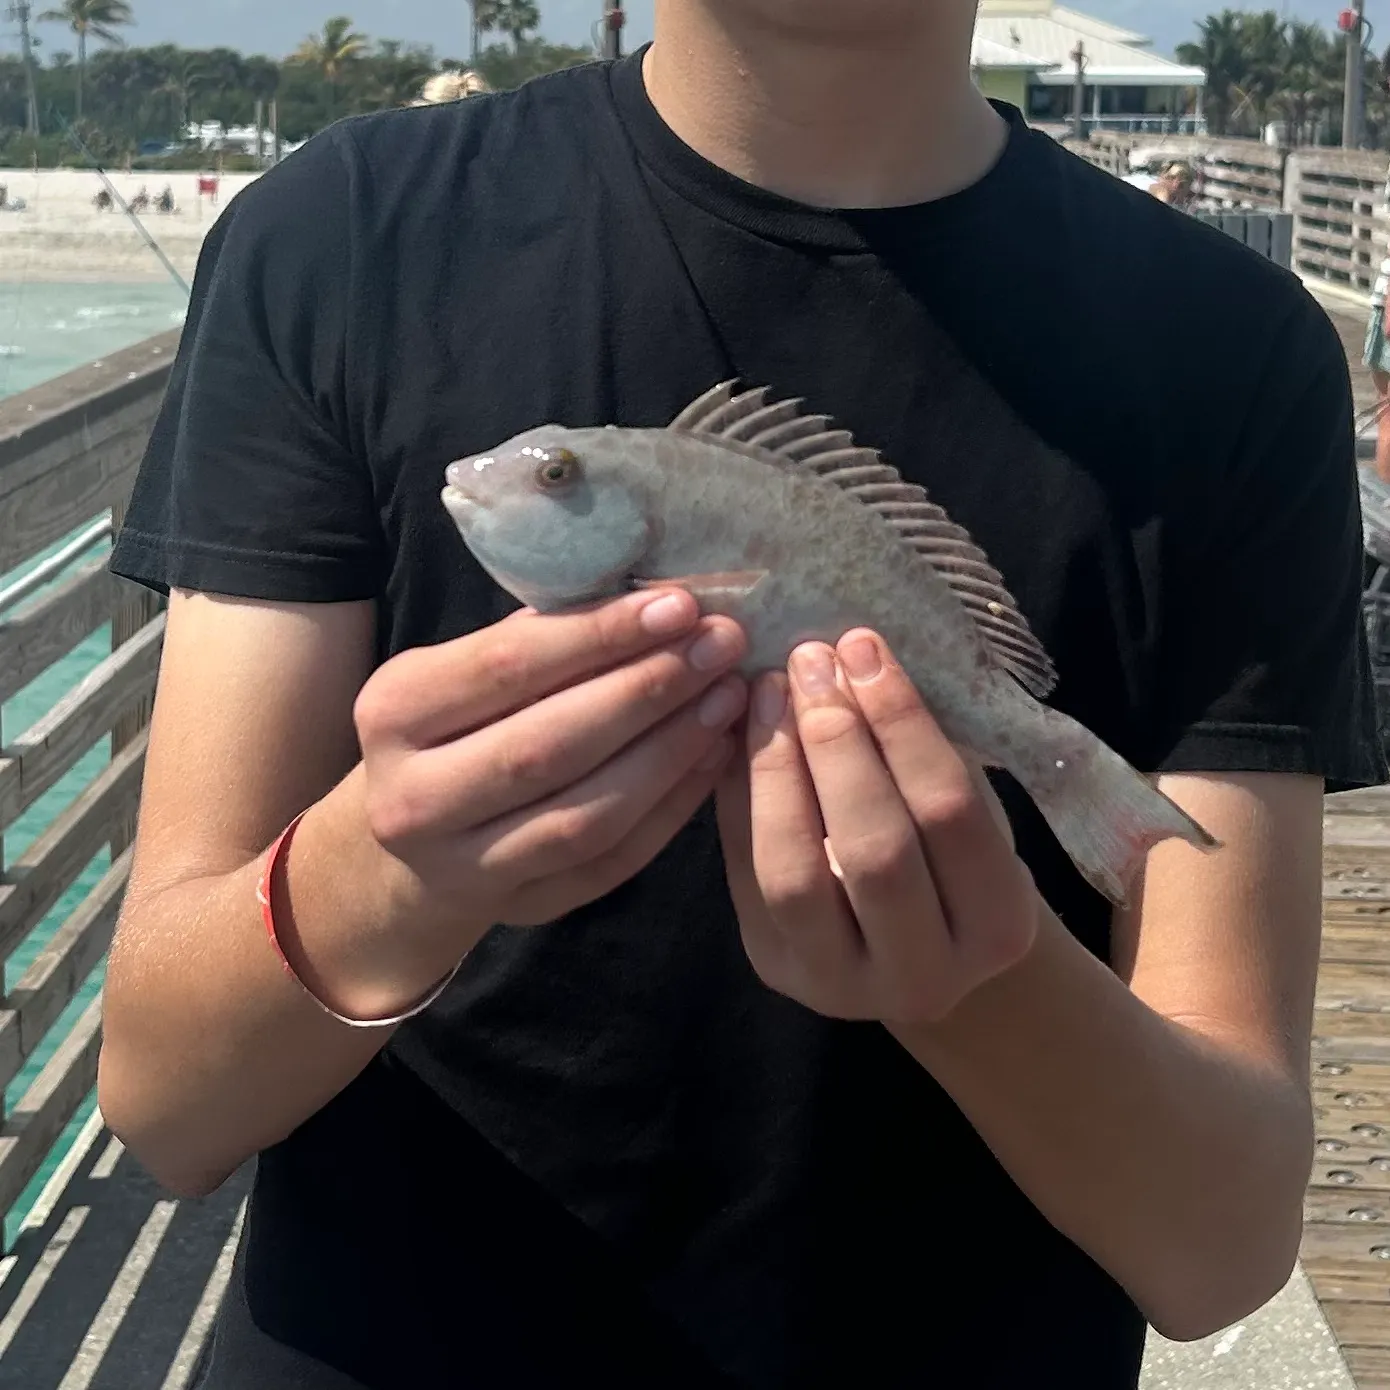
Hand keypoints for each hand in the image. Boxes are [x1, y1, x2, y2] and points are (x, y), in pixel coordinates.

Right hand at [352, 588, 747, 938]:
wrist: (410, 841)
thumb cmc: (454, 727)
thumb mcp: (463, 673)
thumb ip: (538, 639)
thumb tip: (651, 599)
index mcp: (393, 713)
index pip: (508, 667)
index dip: (600, 636)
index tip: (679, 605)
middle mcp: (413, 800)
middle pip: (549, 746)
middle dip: (647, 691)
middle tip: (719, 648)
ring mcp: (464, 868)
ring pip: (585, 815)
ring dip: (670, 753)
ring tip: (727, 698)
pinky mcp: (521, 909)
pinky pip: (611, 862)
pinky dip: (671, 808)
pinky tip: (713, 756)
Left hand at [715, 629, 1037, 1025]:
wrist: (920, 951)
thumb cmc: (952, 856)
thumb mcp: (970, 810)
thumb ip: (924, 753)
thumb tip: (853, 654)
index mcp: (998, 927)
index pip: (949, 813)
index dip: (902, 723)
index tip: (864, 646)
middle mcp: (924, 976)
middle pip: (874, 848)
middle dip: (837, 741)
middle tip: (809, 659)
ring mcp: (840, 985)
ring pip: (793, 872)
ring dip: (776, 766)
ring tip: (766, 690)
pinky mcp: (773, 967)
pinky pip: (743, 871)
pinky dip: (738, 792)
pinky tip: (738, 730)